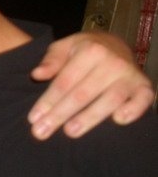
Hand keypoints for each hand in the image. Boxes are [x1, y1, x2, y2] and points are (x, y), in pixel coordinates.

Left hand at [28, 31, 154, 139]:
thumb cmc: (83, 50)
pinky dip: (133, 110)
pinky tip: (118, 120)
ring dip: (89, 117)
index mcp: (90, 51)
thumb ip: (51, 61)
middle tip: (42, 132)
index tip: (33, 118)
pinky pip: (142, 100)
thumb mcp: (64, 47)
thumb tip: (37, 74)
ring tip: (70, 132)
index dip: (48, 101)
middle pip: (83, 93)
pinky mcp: (144, 87)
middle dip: (60, 114)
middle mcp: (112, 62)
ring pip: (109, 100)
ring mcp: (130, 75)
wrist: (115, 44)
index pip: (65, 81)